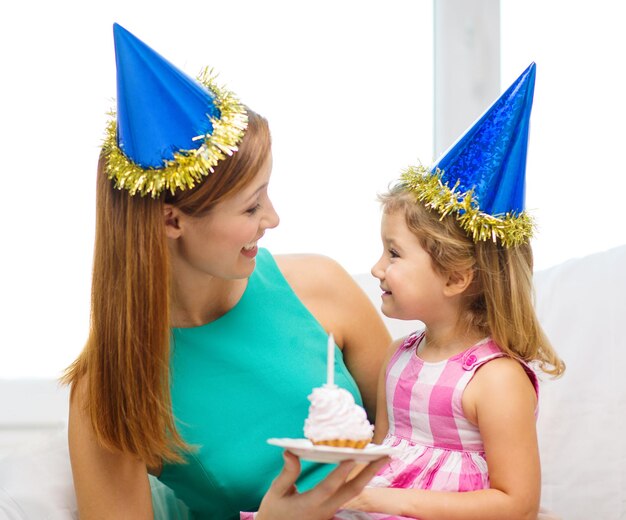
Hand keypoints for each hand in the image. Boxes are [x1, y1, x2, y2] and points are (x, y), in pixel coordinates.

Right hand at [255, 450, 388, 519]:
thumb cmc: (274, 512)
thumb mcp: (275, 493)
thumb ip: (287, 473)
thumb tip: (291, 451)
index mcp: (309, 504)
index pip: (328, 488)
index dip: (340, 473)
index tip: (352, 458)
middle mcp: (325, 509)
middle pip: (352, 491)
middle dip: (369, 473)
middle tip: (384, 455)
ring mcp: (331, 511)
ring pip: (354, 493)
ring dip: (368, 476)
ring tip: (381, 458)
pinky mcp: (332, 511)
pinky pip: (349, 495)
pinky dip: (359, 480)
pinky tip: (366, 468)